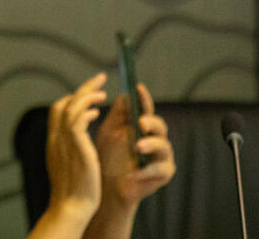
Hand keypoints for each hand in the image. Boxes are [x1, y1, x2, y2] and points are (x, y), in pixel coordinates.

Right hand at [43, 73, 107, 229]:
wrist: (71, 206)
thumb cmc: (73, 190)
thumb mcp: (66, 163)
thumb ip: (68, 147)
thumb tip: (73, 137)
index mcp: (53, 140)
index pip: (58, 109)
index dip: (73, 98)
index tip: (88, 94)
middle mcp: (56, 137)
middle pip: (63, 102)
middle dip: (82, 88)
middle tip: (99, 78)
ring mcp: (64, 141)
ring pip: (71, 107)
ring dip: (87, 96)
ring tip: (103, 92)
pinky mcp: (77, 147)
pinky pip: (78, 120)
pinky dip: (87, 111)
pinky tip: (98, 111)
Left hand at [95, 82, 175, 207]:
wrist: (107, 184)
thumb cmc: (108, 155)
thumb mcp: (110, 131)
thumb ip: (118, 115)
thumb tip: (125, 93)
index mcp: (142, 127)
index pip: (145, 109)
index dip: (144, 98)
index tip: (138, 87)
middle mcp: (155, 138)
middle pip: (160, 125)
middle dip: (151, 122)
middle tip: (141, 123)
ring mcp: (161, 156)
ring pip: (163, 145)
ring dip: (150, 144)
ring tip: (138, 147)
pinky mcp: (163, 173)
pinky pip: (159, 169)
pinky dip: (146, 170)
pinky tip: (134, 173)